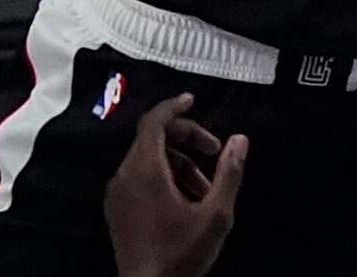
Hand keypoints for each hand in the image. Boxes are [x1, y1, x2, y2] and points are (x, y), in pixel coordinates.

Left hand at [104, 94, 246, 276]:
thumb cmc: (180, 255)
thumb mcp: (215, 215)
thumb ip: (229, 173)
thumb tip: (239, 139)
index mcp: (144, 172)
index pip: (153, 122)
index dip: (173, 107)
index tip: (192, 100)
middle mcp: (125, 177)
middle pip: (152, 138)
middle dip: (186, 138)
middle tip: (214, 150)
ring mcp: (117, 196)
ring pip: (148, 159)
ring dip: (178, 161)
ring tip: (204, 187)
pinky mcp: (117, 212)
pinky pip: (139, 178)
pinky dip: (162, 176)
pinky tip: (185, 199)